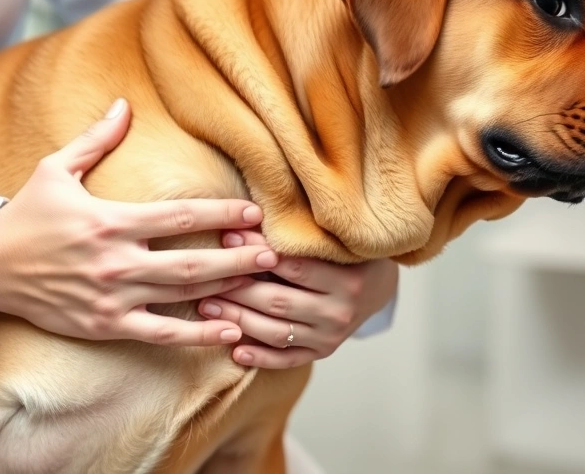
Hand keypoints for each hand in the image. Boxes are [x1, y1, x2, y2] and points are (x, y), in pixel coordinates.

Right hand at [0, 98, 279, 346]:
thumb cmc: (25, 216)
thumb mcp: (55, 169)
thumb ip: (96, 140)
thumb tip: (125, 104)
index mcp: (109, 220)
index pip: (179, 216)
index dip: (221, 213)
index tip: (255, 212)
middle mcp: (116, 262)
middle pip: (192, 262)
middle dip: (238, 258)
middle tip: (275, 254)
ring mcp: (112, 298)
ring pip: (182, 297)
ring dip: (226, 292)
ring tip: (264, 286)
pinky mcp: (105, 325)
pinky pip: (160, 334)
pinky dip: (197, 337)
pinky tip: (229, 333)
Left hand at [197, 230, 398, 368]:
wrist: (377, 286)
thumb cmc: (343, 254)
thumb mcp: (327, 241)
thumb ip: (289, 237)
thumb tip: (237, 225)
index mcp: (346, 278)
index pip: (293, 266)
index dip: (256, 253)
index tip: (226, 240)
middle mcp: (340, 311)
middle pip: (279, 302)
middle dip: (238, 291)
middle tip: (207, 281)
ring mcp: (331, 336)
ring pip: (277, 332)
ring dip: (239, 321)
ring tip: (208, 308)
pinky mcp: (322, 353)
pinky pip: (287, 359)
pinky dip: (260, 357)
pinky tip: (235, 350)